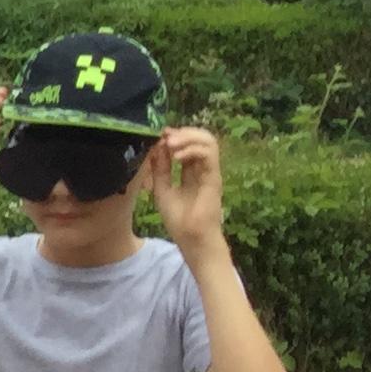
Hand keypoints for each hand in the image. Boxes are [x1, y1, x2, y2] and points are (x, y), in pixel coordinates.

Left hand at [141, 126, 224, 251]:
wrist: (191, 238)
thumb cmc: (178, 219)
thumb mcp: (162, 190)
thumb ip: (160, 170)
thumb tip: (156, 149)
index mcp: (191, 171)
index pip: (188, 144)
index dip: (175, 136)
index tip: (158, 135)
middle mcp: (203, 169)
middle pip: (201, 138)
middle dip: (182, 132)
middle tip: (164, 135)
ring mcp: (210, 172)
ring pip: (209, 141)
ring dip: (188, 137)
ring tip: (170, 143)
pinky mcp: (214, 178)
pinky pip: (209, 155)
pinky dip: (193, 150)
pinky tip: (177, 155)